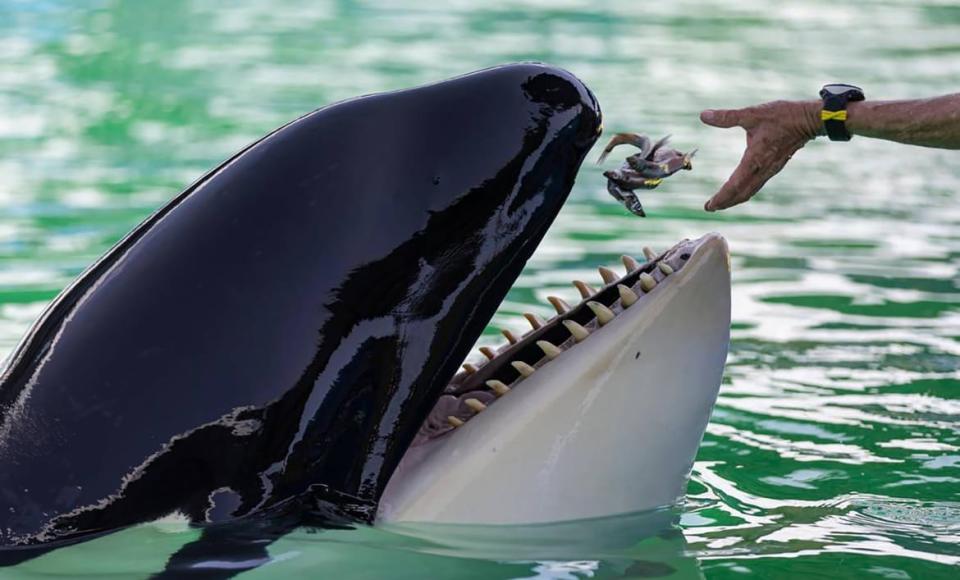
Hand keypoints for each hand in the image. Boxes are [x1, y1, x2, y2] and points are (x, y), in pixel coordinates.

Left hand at [700, 100, 821, 210]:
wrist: (809, 119)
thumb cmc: (782, 116)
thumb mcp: (752, 114)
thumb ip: (727, 117)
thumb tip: (704, 115)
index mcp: (754, 160)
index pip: (734, 186)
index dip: (721, 197)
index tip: (709, 206)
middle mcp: (762, 169)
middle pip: (741, 194)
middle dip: (725, 203)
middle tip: (710, 208)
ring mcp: (770, 170)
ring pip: (750, 191)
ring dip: (735, 199)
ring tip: (722, 203)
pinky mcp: (775, 166)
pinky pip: (757, 184)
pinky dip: (745, 191)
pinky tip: (740, 189)